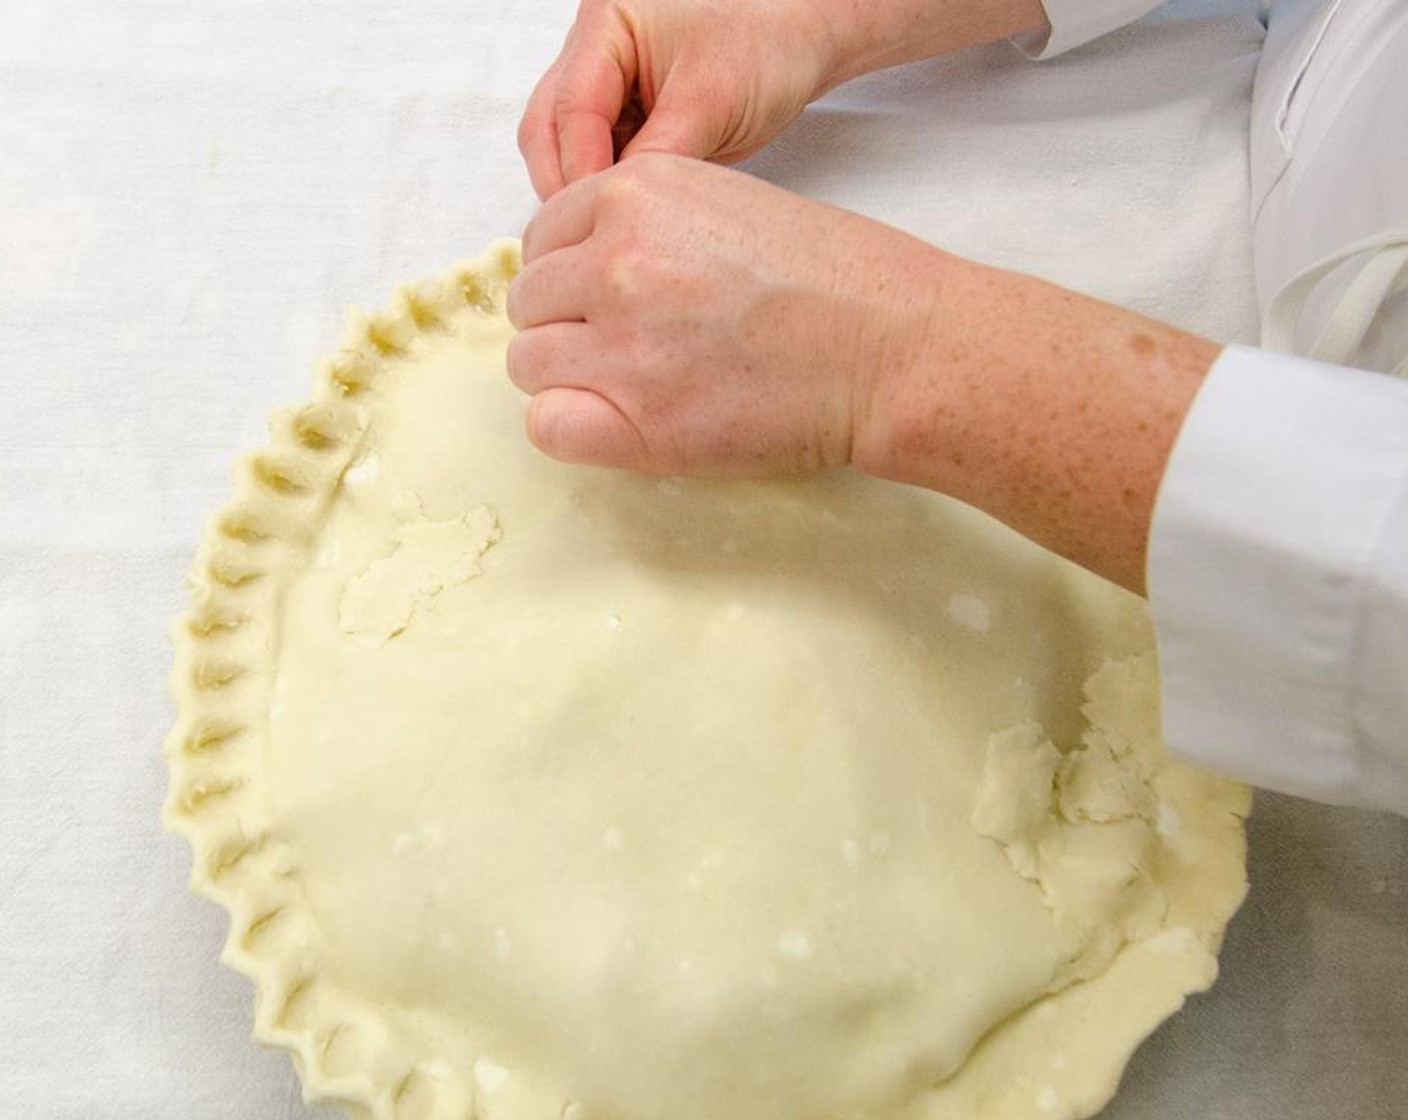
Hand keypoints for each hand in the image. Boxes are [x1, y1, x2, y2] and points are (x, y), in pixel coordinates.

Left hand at [506, 153, 1218, 594]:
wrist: (896, 348)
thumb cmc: (838, 282)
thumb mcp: (730, 206)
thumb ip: (651, 227)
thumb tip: (588, 270)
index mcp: (638, 191)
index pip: (546, 236)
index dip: (574, 275)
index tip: (610, 304)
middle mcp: (614, 256)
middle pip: (531, 300)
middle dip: (571, 326)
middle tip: (635, 353)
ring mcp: (619, 338)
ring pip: (531, 363)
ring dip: (573, 378)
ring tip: (642, 391)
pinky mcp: (635, 416)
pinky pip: (547, 424)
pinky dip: (574, 429)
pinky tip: (625, 427)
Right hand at [518, 0, 831, 199]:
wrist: (803, 36)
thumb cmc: (768, 40)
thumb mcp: (712, 101)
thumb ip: (659, 155)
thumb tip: (617, 210)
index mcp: (605, 24)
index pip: (569, 109)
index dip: (579, 171)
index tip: (595, 221)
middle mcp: (593, 49)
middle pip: (548, 128)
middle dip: (565, 184)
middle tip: (591, 236)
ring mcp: (606, 82)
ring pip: (566, 146)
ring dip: (585, 190)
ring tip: (614, 230)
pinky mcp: (626, 112)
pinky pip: (600, 156)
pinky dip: (608, 188)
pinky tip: (631, 216)